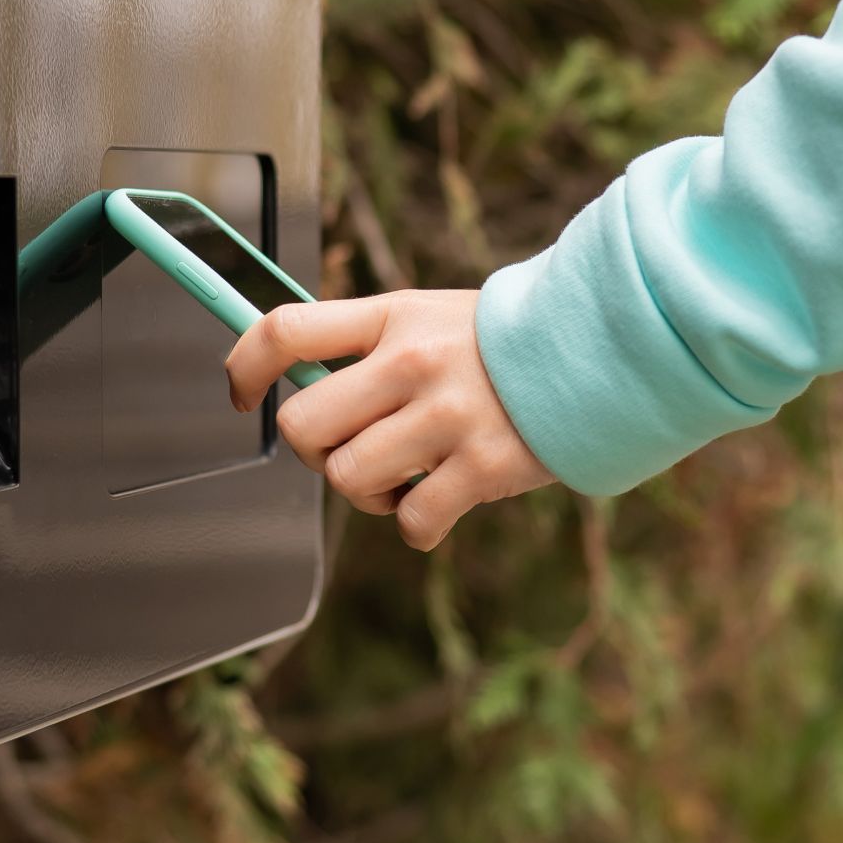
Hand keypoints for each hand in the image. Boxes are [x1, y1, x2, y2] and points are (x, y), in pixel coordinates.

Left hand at [226, 289, 554, 550]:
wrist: (602, 351)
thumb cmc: (502, 346)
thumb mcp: (430, 318)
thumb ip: (367, 345)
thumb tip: (293, 378)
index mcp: (393, 317)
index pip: (287, 330)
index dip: (243, 365)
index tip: (240, 395)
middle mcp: (412, 363)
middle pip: (303, 423)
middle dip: (313, 450)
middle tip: (348, 447)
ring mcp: (447, 416)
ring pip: (347, 478)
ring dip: (364, 493)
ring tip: (401, 478)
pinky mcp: (483, 468)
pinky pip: (412, 521)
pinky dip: (417, 525)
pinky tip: (441, 501)